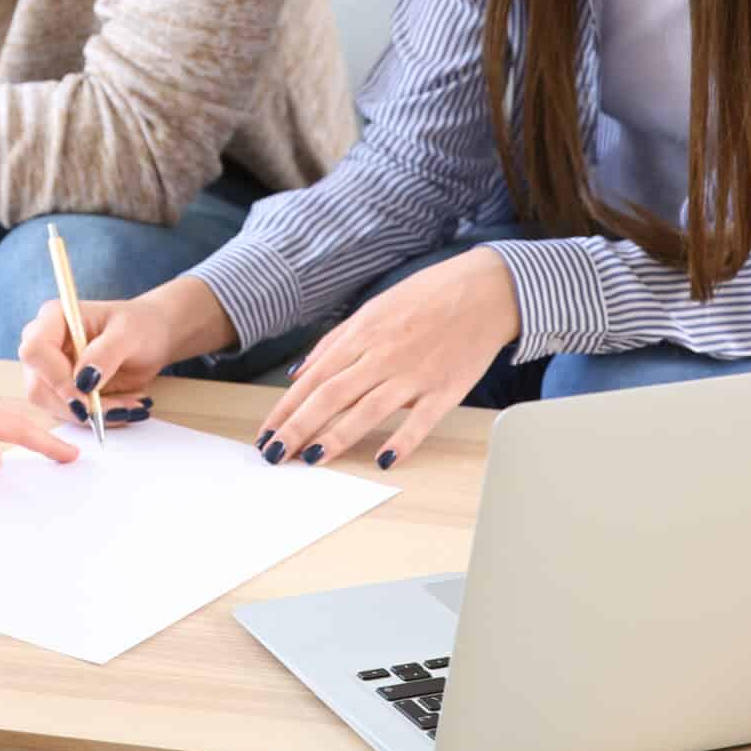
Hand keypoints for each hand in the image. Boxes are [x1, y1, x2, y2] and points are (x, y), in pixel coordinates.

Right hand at [14, 284, 204, 428]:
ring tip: (130, 406)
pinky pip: (70, 414)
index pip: (35, 350)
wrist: (153, 337)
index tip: (86, 394)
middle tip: (121, 408)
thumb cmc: (140, 324)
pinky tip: (125, 406)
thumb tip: (83, 381)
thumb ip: (105, 353)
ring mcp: (50, 370)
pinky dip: (99, 417)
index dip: (55, 376)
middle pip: (38, 386)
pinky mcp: (62, 392)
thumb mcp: (129, 333)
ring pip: (53, 406)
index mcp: (54, 318)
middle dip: (80, 403)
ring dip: (94, 414)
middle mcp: (45, 344)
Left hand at [255, 246, 518, 470]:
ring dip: (337, 436)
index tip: (266, 434)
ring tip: (312, 459)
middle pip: (331, 395)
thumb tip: (297, 373)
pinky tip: (383, 459)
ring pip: (368, 409)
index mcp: (361, 334)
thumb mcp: (372, 309)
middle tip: (275, 454)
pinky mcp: (446, 389)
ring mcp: (414, 373)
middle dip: (298, 427)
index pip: (313, 378)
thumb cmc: (425, 298)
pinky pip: (421, 420)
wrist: (484, 290)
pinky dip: (402, 440)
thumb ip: (334, 342)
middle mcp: (382, 354)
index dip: (286, 408)